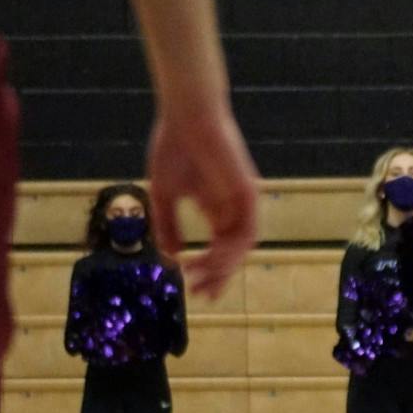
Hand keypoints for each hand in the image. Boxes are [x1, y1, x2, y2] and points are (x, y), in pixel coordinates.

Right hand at [145, 106, 258, 301]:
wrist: (187, 117)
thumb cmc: (174, 148)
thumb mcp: (164, 195)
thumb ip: (168, 227)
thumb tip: (172, 258)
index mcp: (216, 208)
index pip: (219, 248)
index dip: (208, 271)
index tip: (193, 290)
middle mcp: (232, 209)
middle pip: (232, 253)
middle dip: (218, 276)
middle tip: (202, 295)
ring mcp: (242, 202)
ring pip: (241, 246)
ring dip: (223, 267)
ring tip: (202, 280)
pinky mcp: (249, 193)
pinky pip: (246, 230)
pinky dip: (232, 249)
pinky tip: (213, 260)